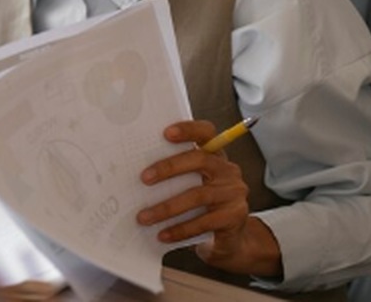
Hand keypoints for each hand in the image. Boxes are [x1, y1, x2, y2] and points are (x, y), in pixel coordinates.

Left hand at [136, 120, 281, 277]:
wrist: (231, 240)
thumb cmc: (203, 206)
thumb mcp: (192, 184)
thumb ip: (176, 173)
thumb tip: (136, 170)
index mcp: (215, 156)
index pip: (206, 133)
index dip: (188, 130)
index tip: (166, 133)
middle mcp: (228, 171)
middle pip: (200, 160)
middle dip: (169, 168)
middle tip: (144, 179)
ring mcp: (233, 193)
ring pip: (198, 195)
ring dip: (167, 207)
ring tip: (144, 217)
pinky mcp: (234, 217)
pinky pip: (203, 222)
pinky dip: (179, 229)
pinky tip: (163, 234)